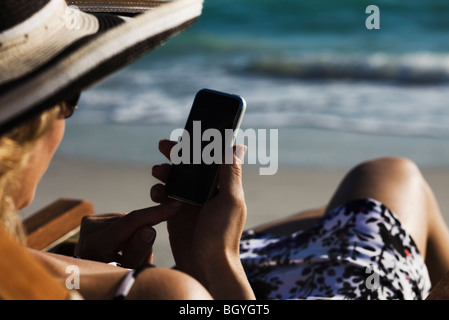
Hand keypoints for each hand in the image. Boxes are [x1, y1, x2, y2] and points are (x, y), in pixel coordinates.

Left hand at [75, 205, 177, 268]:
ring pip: (129, 219)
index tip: (175, 206)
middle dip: (144, 235)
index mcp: (96, 243)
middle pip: (133, 221)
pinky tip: (121, 247)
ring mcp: (90, 221)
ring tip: (127, 256)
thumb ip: (138, 251)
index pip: (132, 222)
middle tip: (139, 258)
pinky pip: (122, 219)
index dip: (155, 213)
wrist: (88, 279)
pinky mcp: (93, 218)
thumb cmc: (109, 278)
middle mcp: (90, 227)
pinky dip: (128, 232)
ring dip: (135, 234)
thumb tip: (148, 228)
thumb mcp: (127, 270)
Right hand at [151, 140, 253, 298]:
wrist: (206, 266)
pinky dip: (158, 191)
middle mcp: (206, 191)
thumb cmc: (222, 234)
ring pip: (175, 179)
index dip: (199, 145)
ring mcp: (190, 202)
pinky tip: (157, 194)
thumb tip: (236, 144)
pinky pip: (164, 196)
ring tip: (157, 171)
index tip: (187, 134)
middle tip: (164, 145)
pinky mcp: (175, 214)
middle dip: (177, 154)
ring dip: (165, 172)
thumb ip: (230, 173)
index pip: (211, 158)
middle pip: (190, 166)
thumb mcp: (229, 201)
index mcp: (222, 185)